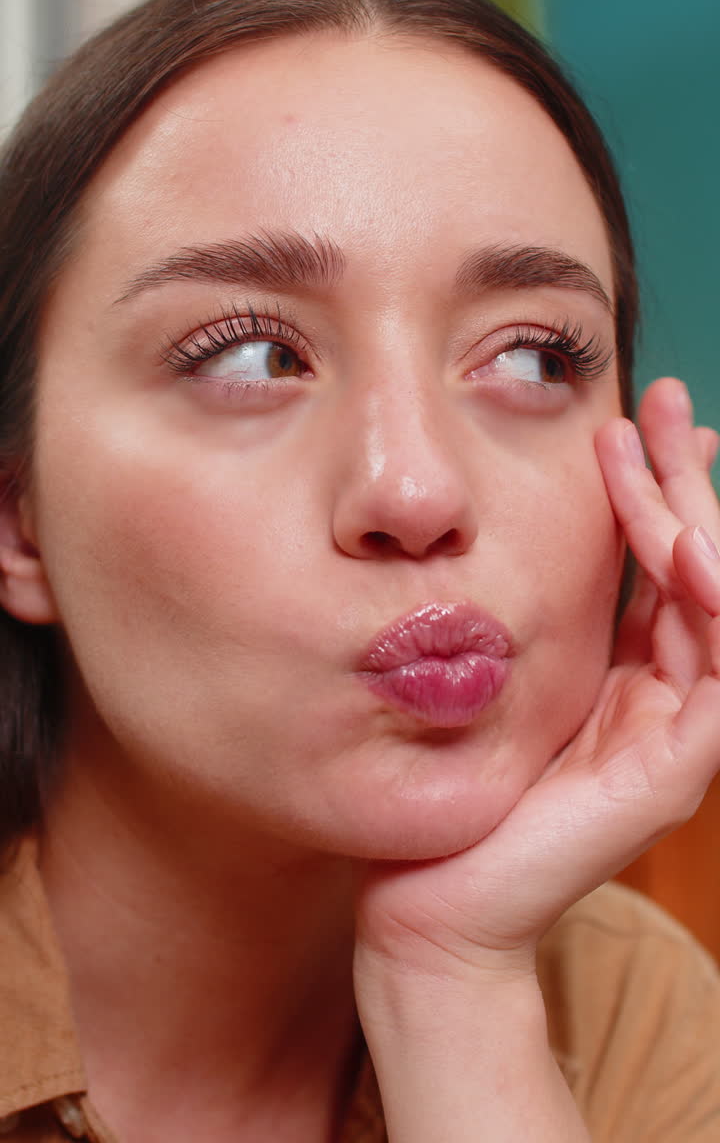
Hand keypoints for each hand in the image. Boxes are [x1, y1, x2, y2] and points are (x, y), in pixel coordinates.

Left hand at [355, 378, 719, 981]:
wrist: (428, 900)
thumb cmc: (450, 785)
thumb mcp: (496, 670)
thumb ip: (525, 611)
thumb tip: (505, 518)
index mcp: (631, 676)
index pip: (669, 561)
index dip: (662, 484)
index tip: (632, 412)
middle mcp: (666, 699)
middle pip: (706, 566)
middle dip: (684, 477)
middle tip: (659, 400)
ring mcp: (677, 736)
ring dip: (694, 519)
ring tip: (655, 449)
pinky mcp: (674, 773)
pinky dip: (715, 604)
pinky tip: (687, 548)